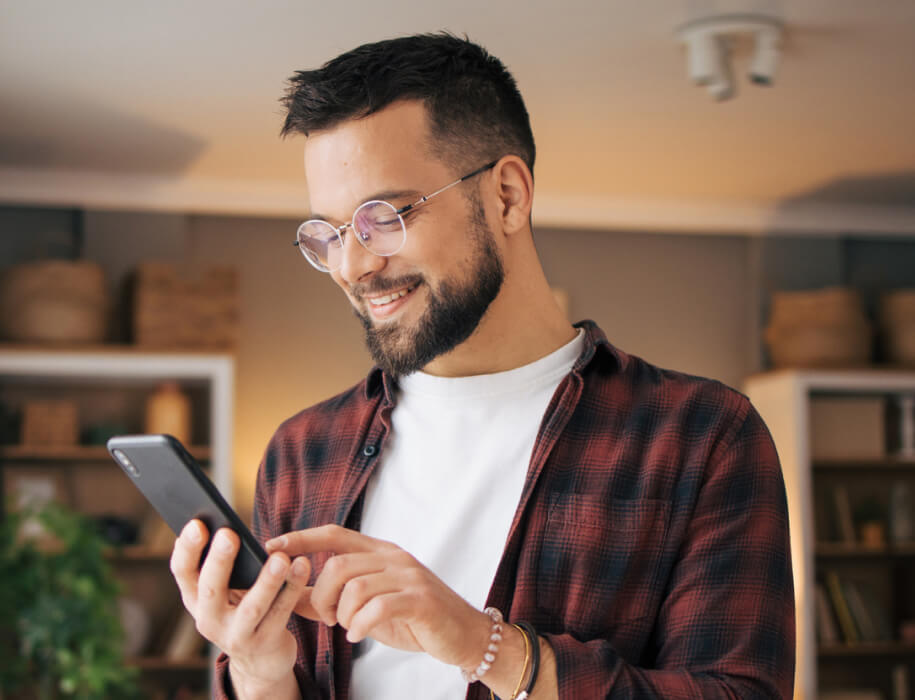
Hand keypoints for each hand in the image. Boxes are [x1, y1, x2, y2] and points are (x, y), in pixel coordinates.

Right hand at [169, 519, 310, 694]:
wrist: (260, 659)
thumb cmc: (242, 607)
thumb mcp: (224, 591)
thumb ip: (222, 565)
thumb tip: (225, 522)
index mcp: (195, 599)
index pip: (183, 572)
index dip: (187, 549)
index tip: (197, 524)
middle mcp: (208, 620)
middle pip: (211, 589)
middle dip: (219, 561)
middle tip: (230, 534)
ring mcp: (236, 636)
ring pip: (252, 607)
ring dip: (266, 581)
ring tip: (280, 557)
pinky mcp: (264, 643)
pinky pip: (281, 613)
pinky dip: (292, 589)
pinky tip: (302, 566)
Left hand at [266, 524, 489, 670]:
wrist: (462, 634)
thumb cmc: (412, 618)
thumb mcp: (367, 606)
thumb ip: (331, 598)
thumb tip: (288, 594)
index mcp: (379, 552)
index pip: (334, 534)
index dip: (301, 538)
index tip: (271, 546)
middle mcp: (393, 557)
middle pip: (338, 563)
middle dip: (321, 595)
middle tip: (325, 618)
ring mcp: (408, 576)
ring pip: (355, 585)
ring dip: (341, 613)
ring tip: (347, 626)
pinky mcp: (420, 600)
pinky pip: (378, 607)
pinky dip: (360, 625)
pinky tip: (359, 635)